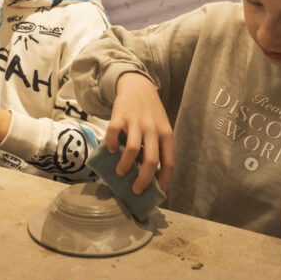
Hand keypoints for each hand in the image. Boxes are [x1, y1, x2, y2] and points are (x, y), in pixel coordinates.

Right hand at [107, 72, 174, 194]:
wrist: (138, 86)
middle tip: (136, 190)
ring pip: (133, 150)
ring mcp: (136, 122)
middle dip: (143, 180)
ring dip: (125, 166)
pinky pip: (114, 134)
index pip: (169, 162)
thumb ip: (157, 146)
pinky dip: (112, 146)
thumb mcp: (160, 127)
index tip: (159, 193)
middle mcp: (153, 129)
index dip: (164, 180)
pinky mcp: (120, 116)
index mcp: (166, 134)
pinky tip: (111, 150)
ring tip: (120, 173)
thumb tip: (149, 174)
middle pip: (151, 161)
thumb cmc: (150, 112)